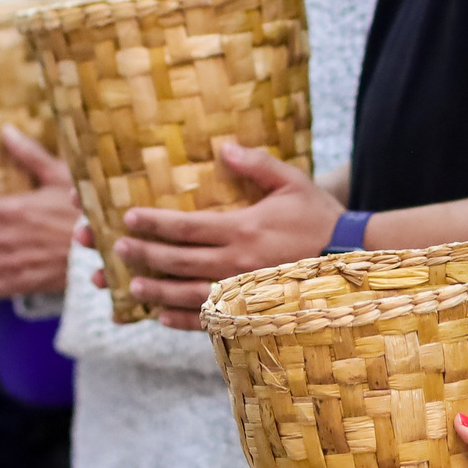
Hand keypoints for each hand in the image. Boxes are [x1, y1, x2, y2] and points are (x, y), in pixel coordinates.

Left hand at [113, 140, 344, 329]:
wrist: (351, 259)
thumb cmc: (320, 217)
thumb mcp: (292, 182)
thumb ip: (256, 164)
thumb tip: (223, 147)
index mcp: (242, 228)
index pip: (185, 226)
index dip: (153, 223)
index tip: (128, 218)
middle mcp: (235, 263)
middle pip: (178, 260)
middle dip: (144, 255)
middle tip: (116, 249)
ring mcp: (242, 291)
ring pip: (187, 293)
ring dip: (155, 291)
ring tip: (131, 286)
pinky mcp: (251, 311)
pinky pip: (209, 318)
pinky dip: (182, 320)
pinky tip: (162, 317)